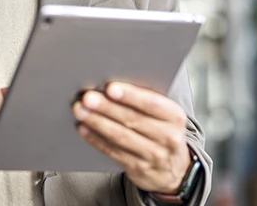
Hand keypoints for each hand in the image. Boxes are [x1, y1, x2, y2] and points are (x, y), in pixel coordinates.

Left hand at [73, 82, 190, 193]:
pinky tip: (85, 129)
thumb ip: (147, 102)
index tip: (111, 88)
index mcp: (175, 117)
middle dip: (107, 107)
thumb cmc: (164, 133)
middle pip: (133, 119)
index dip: (131, 95)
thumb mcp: (167, 117)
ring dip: (98, 122)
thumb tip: (113, 87)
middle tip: (88, 98)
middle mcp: (167, 137)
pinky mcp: (138, 169)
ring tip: (81, 111)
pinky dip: (96, 140)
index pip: (152, 104)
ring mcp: (153, 155)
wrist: (175, 170)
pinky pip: (113, 152)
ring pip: (120, 137)